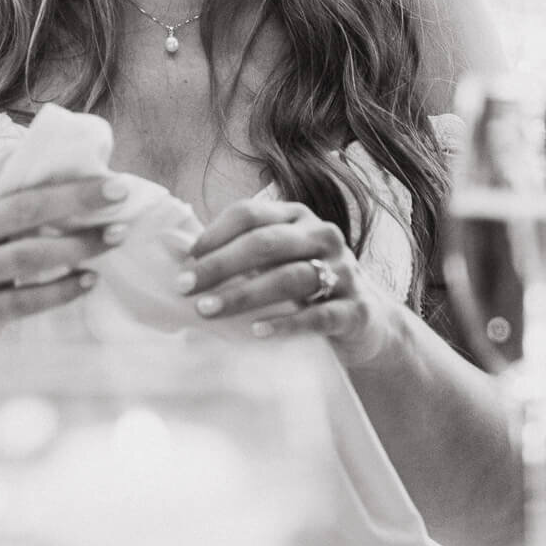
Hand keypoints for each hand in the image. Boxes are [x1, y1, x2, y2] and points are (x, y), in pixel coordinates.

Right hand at [0, 153, 128, 331]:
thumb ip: (8, 185)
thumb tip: (75, 161)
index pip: (10, 174)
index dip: (59, 171)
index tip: (107, 170)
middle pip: (23, 211)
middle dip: (76, 200)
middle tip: (120, 193)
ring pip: (27, 257)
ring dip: (77, 245)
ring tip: (115, 235)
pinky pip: (24, 301)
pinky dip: (61, 291)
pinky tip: (91, 279)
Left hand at [182, 198, 399, 365]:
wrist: (368, 322)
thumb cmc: (308, 288)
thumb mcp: (278, 262)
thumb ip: (239, 255)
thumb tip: (177, 253)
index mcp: (298, 218)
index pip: (251, 214)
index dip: (215, 234)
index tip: (186, 260)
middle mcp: (323, 236)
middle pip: (266, 243)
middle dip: (221, 265)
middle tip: (186, 288)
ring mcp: (345, 271)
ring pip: (290, 277)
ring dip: (244, 294)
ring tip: (208, 310)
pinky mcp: (356, 309)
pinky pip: (318, 315)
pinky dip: (285, 324)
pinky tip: (256, 332)